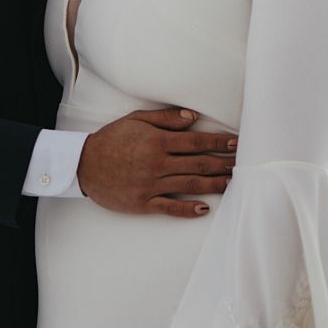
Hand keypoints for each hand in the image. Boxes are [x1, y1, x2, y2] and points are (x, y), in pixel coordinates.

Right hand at [77, 108, 235, 217]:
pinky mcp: (143, 203)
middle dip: (224, 163)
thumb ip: (166, 118)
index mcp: (157, 141)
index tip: (236, 143)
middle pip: (199, 164)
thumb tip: (194, 118)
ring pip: (191, 186)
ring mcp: (151, 185)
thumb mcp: (136, 120)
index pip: (197, 142)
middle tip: (244, 162)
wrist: (83, 165)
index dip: (220, 142)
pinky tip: (205, 208)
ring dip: (215, 184)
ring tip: (232, 182)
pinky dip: (189, 209)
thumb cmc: (110, 140)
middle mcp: (157, 163)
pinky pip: (171, 208)